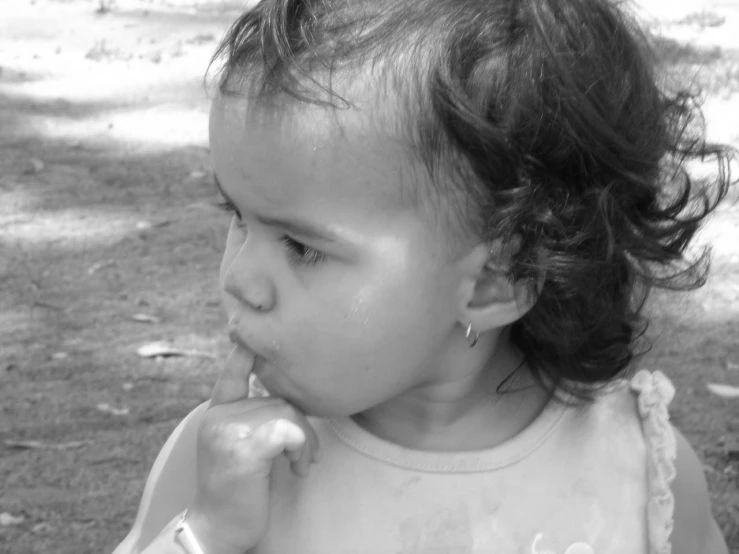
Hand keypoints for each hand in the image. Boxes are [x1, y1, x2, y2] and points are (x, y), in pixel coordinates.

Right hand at [185, 346, 320, 553]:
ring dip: (305, 442)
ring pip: (289, 414)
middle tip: (306, 455)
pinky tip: (297, 467)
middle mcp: (219, 415)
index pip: (233, 372)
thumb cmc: (237, 489)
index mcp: (218, 411)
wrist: (217, 530)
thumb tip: (290, 399)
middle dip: (302, 425)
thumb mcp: (240, 445)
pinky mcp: (243, 450)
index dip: (244, 350)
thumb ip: (255, 417)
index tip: (246, 328)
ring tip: (300, 464)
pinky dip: (301, 448)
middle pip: (281, 398)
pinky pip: (287, 432)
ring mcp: (228, 430)